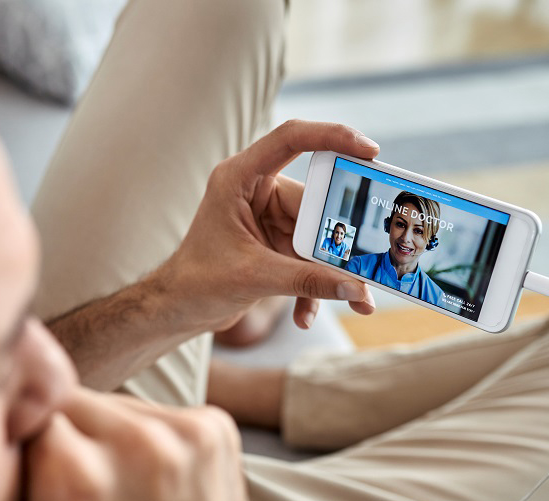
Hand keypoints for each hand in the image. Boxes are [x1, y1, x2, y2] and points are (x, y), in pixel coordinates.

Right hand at [0, 387, 260, 500]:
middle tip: (71, 481)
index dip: (20, 436)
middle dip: (62, 435)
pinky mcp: (217, 430)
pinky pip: (158, 413)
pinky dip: (149, 439)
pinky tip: (153, 487)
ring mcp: (182, 435)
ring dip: (105, 434)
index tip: (25, 462)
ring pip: (114, 405)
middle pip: (69, 400)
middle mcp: (132, 447)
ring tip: (116, 489)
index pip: (24, 410)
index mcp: (69, 477)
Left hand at [160, 119, 378, 331]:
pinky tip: (305, 316)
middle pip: (315, 201)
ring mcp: (267, 216)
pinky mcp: (275, 242)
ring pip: (316, 236)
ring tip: (356, 299)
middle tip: (370, 259)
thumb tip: (357, 289)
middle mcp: (255, 191)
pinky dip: (310, 286)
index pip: (291, 139)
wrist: (178, 309)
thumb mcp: (254, 278)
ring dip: (329, 273)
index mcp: (239, 178)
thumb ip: (306, 282)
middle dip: (341, 238)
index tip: (370, 150)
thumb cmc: (198, 282)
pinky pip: (306, 257)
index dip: (332, 136)